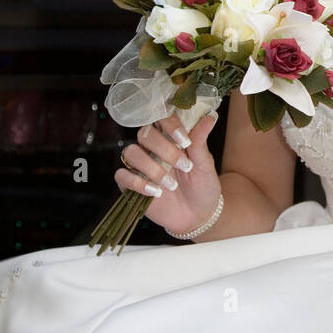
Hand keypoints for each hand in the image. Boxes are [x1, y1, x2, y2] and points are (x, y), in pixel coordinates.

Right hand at [114, 111, 221, 236]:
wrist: (198, 215)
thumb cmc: (202, 186)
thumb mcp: (205, 164)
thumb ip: (200, 141)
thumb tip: (210, 117)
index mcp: (170, 137)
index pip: (161, 118)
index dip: (170, 125)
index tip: (185, 141)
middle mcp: (152, 148)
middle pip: (144, 134)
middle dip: (164, 150)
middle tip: (183, 166)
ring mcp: (140, 166)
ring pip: (131, 153)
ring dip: (152, 168)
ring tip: (171, 184)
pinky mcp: (131, 184)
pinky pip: (122, 175)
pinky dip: (137, 183)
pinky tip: (156, 192)